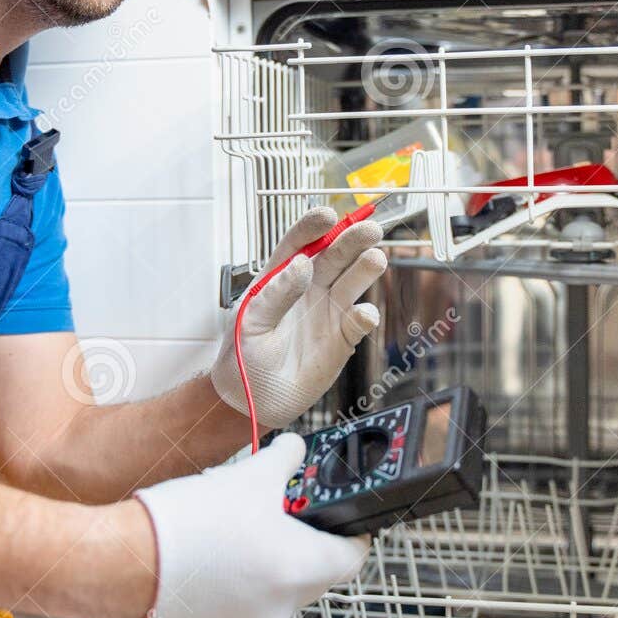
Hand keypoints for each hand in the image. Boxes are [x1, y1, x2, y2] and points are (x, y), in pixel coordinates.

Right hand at [130, 433, 369, 617]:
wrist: (125, 564)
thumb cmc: (185, 526)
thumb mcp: (246, 476)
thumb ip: (284, 461)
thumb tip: (294, 452)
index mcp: (301, 568)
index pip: (353, 556)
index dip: (351, 533)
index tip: (342, 520)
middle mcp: (283, 608)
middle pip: (313, 575)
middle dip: (300, 546)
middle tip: (276, 519)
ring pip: (275, 595)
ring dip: (264, 570)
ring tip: (231, 539)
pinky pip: (243, 615)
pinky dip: (235, 594)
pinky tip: (209, 568)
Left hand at [210, 207, 386, 430]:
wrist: (253, 401)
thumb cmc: (243, 358)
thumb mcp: (250, 323)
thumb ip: (275, 293)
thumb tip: (301, 264)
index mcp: (281, 277)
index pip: (299, 243)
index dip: (313, 227)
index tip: (327, 215)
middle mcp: (309, 288)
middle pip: (335, 254)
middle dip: (352, 238)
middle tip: (369, 228)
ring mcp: (328, 311)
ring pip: (353, 280)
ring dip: (366, 268)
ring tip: (374, 258)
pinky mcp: (343, 338)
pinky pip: (359, 321)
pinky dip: (365, 315)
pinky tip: (364, 314)